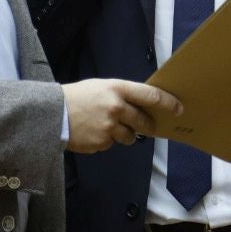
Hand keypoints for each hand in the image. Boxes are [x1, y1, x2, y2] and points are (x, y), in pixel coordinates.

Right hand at [63, 79, 181, 152]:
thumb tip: (143, 106)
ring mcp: (109, 127)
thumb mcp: (101, 87)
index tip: (178, 108)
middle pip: (143, 121)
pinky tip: (94, 132)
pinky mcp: (102, 142)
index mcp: (117, 89)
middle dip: (149, 125)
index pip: (150, 95)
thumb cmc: (77, 97)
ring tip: (107, 126)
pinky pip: (112, 144)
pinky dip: (107, 140)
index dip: (168, 103)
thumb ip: (121, 95)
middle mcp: (116, 107)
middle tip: (150, 126)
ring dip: (125, 134)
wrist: (52, 114)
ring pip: (130, 137)